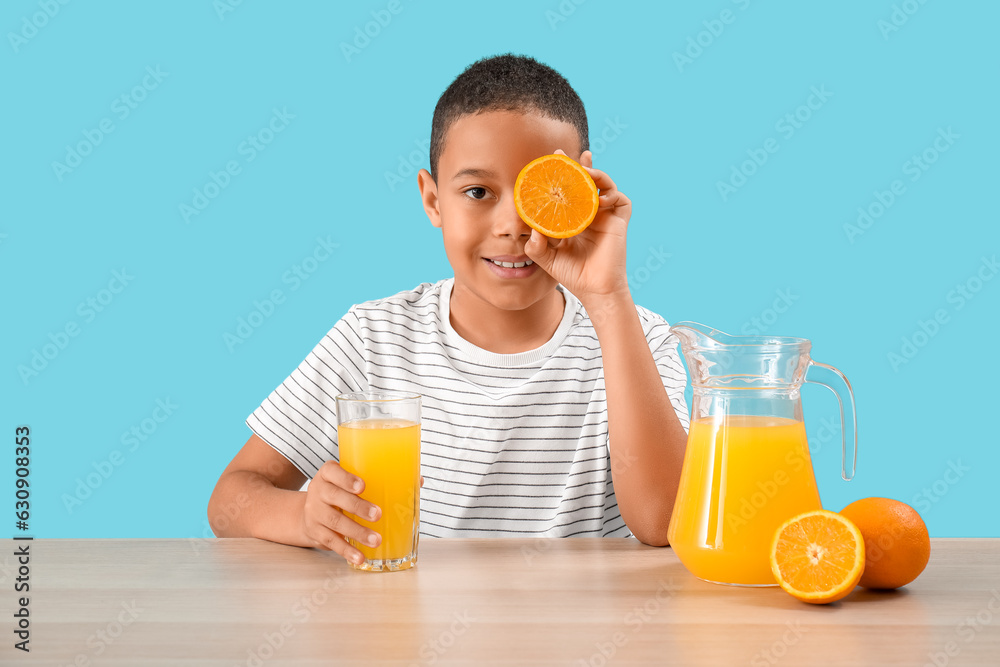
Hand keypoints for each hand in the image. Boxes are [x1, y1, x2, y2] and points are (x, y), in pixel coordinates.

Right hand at [300, 465, 423, 565]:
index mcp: (328, 474)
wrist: (307, 512)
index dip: (346, 478)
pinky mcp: (315, 532)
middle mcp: (318, 491)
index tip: (363, 486)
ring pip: (335, 521)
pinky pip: (331, 542)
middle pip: (335, 497)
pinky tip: (359, 557)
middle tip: (378, 514)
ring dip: (357, 532)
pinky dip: (347, 551)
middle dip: (358, 507)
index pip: (333, 472)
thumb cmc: (340, 492)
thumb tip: (417, 480)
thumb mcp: (350, 481)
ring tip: (376, 540)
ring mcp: (314, 512)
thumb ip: (379, 479)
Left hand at [524, 149, 631, 305]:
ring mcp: (606, 216)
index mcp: (573, 217)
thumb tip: (531, 229)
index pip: (567, 190)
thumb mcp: (547, 258)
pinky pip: (620, 199)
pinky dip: (611, 194)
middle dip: (576, 165)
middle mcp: (590, 213)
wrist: (595, 290)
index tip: (549, 161)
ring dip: (595, 174)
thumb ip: (535, 245)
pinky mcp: (619, 222)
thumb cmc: (573, 275)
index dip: (561, 175)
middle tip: (562, 155)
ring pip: (604, 184)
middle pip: (586, 181)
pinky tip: (599, 200)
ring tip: (583, 171)